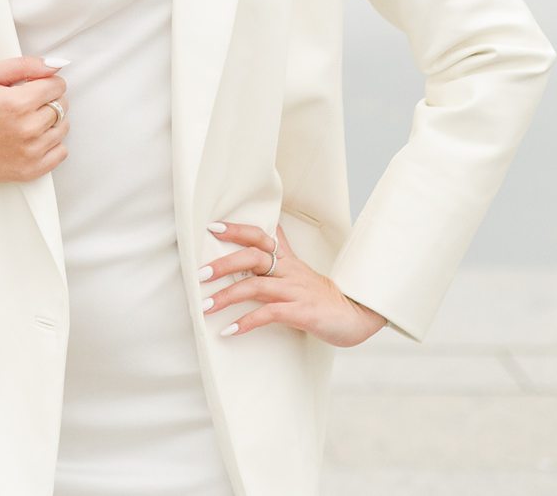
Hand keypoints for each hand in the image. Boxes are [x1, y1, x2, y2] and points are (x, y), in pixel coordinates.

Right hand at [0, 56, 67, 183]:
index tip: (35, 85)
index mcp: (16, 103)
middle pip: (62, 106)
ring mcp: (30, 153)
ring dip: (51, 121)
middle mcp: (26, 129)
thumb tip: (55, 64)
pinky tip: (32, 138)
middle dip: (49, 99)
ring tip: (28, 120)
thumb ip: (23, 65)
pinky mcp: (30, 171)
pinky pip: (61, 153)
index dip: (48, 81)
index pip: (57, 86)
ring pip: (63, 128)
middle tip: (27, 102)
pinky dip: (52, 144)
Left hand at [199, 220, 387, 347]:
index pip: (261, 236)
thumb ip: (282, 252)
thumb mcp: (300, 270)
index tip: (212, 227)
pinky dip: (246, 322)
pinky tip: (229, 330)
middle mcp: (289, 271)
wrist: (357, 315)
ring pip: (255, 286)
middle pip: (253, 256)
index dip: (237, 230)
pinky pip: (268, 314)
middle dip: (223, 264)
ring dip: (226, 296)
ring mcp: (295, 291)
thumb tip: (269, 230)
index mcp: (288, 260)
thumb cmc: (323, 295)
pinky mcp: (301, 312)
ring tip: (204, 305)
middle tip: (199, 273)